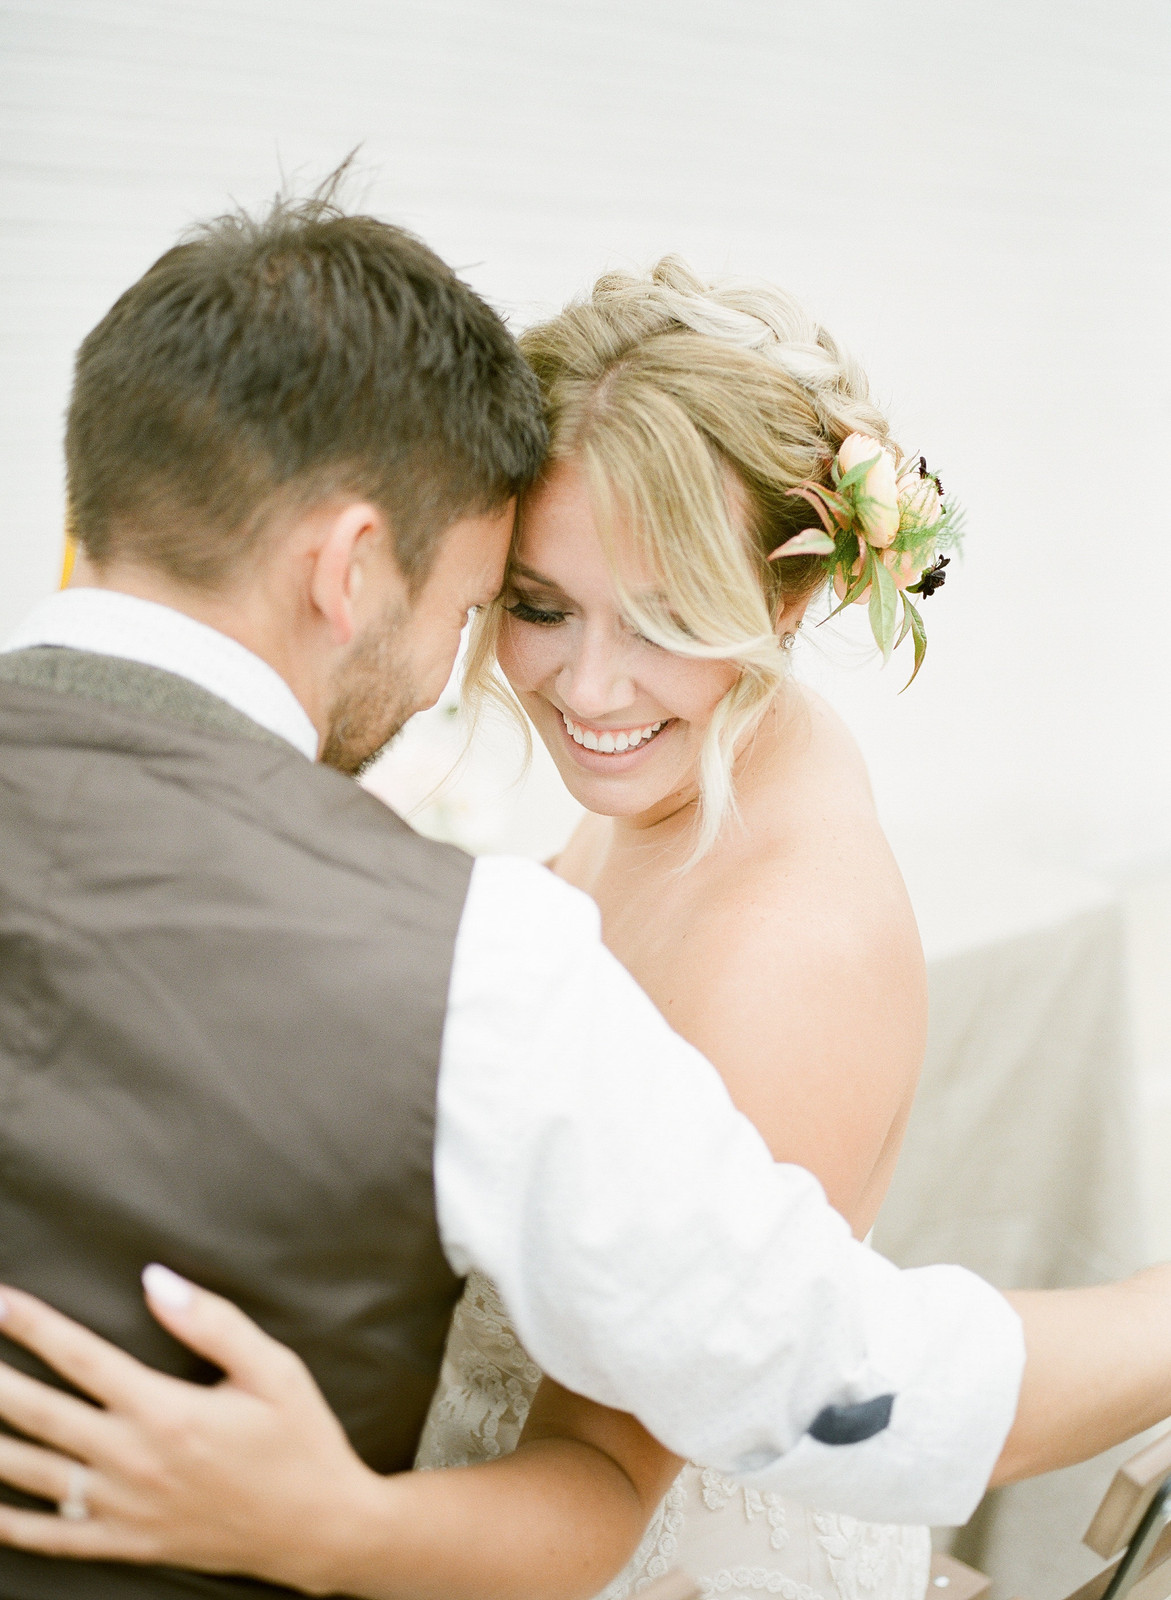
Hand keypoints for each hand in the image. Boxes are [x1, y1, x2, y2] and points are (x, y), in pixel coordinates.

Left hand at [0, 1268, 383, 1594]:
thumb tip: (155, 1280)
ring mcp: (125, 1509)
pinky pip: (54, 1538)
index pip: (82, 1357)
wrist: (320, 1530)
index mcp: (167, 1411)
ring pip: (32, 1474)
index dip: (32, 1325)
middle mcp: (134, 1460)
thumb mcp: (275, 1369)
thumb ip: (212, 1323)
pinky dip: (11, 1523)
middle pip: (39, 1414)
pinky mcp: (129, 1544)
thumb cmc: (300, 1440)